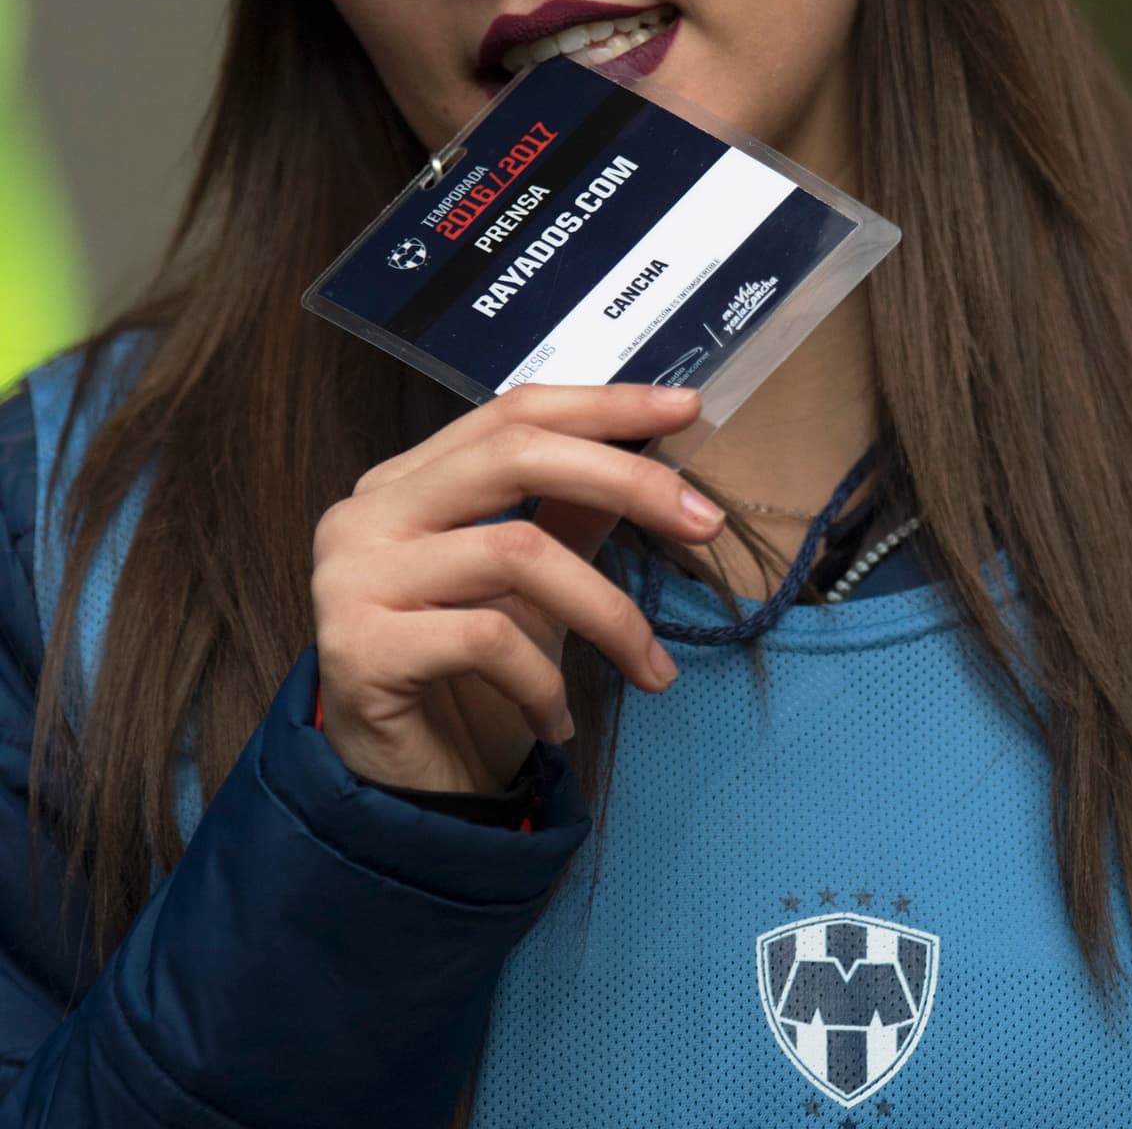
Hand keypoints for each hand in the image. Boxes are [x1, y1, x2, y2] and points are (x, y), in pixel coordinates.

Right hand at [311, 383, 722, 794]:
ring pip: (516, 553)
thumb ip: (570, 515)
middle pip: (515, 457)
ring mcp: (352, 577)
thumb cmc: (465, 686)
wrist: (398, 798)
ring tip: (650, 669)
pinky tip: (557, 722)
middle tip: (707, 522)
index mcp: (405, 481)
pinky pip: (489, 639)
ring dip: (607, 613)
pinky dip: (545, 683)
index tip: (687, 409)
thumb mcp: (532, 591)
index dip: (603, 405)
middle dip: (626, 482)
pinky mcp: (359, 648)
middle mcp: (367, 513)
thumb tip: (649, 450)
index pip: (512, 412)